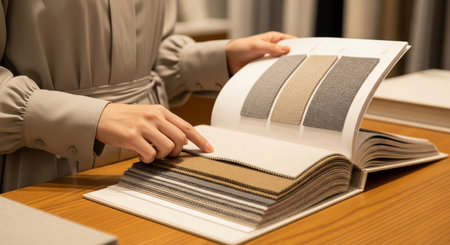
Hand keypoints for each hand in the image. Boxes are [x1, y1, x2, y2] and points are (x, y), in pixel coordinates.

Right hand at [96, 103, 212, 162]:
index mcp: (161, 111)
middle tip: (165, 153)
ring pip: (167, 148)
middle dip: (176, 152)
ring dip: (161, 156)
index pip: (187, 127)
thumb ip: (165, 125)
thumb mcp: (148, 115)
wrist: (101, 117)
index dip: (200, 140)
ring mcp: (144, 126)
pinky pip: (151, 155)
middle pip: (180, 140)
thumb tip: (183, 140)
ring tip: (151, 152)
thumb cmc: (126, 118)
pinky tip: (141, 155)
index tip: (209, 149)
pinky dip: (148, 159)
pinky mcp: (133, 137)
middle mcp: (155, 116)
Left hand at [225, 31, 295, 74]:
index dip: (299, 47)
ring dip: (284, 70)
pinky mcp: (265, 69)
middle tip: (299, 67)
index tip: (305, 54)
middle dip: (293, 61)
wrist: (228, 60)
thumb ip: (272, 48)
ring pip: (283, 66)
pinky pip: (274, 74)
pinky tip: (280, 81)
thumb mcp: (257, 45)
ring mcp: (270, 60)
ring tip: (290, 76)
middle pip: (289, 55)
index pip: (292, 41)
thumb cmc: (240, 48)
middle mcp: (274, 49)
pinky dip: (277, 77)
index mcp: (274, 39)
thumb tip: (287, 50)